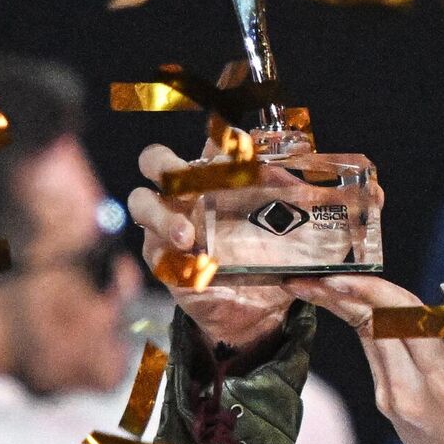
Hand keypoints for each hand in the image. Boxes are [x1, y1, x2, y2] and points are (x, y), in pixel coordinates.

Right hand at [127, 144, 292, 351]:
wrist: (263, 305)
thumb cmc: (276, 254)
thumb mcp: (299, 226)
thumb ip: (300, 197)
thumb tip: (300, 169)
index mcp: (221, 176)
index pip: (212, 144)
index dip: (219, 139)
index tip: (237, 146)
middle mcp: (190, 193)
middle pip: (156, 161)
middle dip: (165, 165)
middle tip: (190, 185)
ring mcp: (171, 224)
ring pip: (142, 202)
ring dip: (163, 217)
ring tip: (188, 237)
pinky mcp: (165, 259)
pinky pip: (155, 252)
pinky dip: (173, 259)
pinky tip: (195, 268)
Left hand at [291, 275, 443, 443]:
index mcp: (440, 379)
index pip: (398, 323)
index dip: (367, 294)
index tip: (338, 277)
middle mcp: (406, 391)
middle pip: (368, 329)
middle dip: (338, 297)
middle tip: (311, 273)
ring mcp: (391, 401)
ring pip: (366, 340)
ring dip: (344, 310)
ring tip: (321, 283)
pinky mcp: (388, 406)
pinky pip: (374, 356)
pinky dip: (366, 329)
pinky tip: (352, 309)